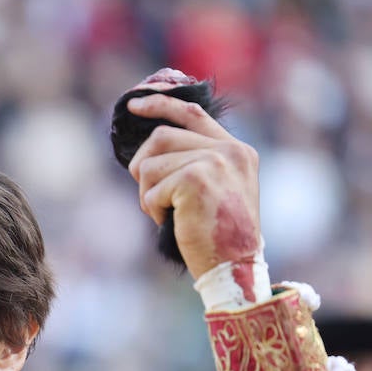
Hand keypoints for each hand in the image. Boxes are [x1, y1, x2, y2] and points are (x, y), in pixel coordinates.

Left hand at [125, 92, 260, 279]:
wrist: (235, 267)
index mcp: (237, 150)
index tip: (134, 103)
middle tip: (151, 197)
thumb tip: (149, 153)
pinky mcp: (195, 179)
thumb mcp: (217, 192)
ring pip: (150, 164)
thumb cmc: (219, 238)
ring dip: (148, 194)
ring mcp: (214, 161)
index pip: (192, 112)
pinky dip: (152, 210)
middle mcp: (229, 151)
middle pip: (161, 137)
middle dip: (143, 168)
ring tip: (165, 214)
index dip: (159, 103)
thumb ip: (196, 164)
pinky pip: (150, 190)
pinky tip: (172, 223)